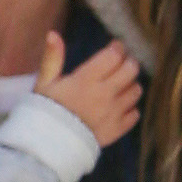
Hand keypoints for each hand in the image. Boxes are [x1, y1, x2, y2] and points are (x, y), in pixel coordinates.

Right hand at [35, 32, 140, 148]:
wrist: (47, 147)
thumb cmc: (45, 112)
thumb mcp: (45, 83)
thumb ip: (52, 58)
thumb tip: (53, 33)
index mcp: (86, 79)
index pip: (114, 56)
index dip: (117, 48)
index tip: (114, 48)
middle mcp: (104, 94)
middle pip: (131, 70)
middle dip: (128, 63)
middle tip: (121, 65)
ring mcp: (113, 113)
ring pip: (136, 91)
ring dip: (130, 85)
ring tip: (120, 86)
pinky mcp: (116, 131)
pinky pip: (135, 115)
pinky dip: (130, 109)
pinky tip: (120, 107)